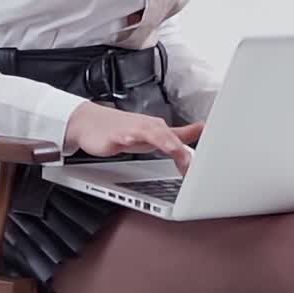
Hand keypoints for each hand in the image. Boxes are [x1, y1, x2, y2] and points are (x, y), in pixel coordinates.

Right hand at [64, 100, 204, 174]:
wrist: (90, 123)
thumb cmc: (123, 130)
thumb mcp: (154, 134)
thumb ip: (179, 134)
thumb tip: (202, 129)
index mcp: (159, 129)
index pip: (179, 140)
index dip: (191, 154)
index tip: (202, 169)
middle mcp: (148, 127)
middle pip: (168, 137)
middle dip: (181, 150)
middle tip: (192, 164)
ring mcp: (132, 130)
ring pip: (150, 134)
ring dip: (163, 141)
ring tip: (174, 149)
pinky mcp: (115, 135)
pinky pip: (123, 136)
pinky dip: (128, 137)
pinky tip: (131, 141)